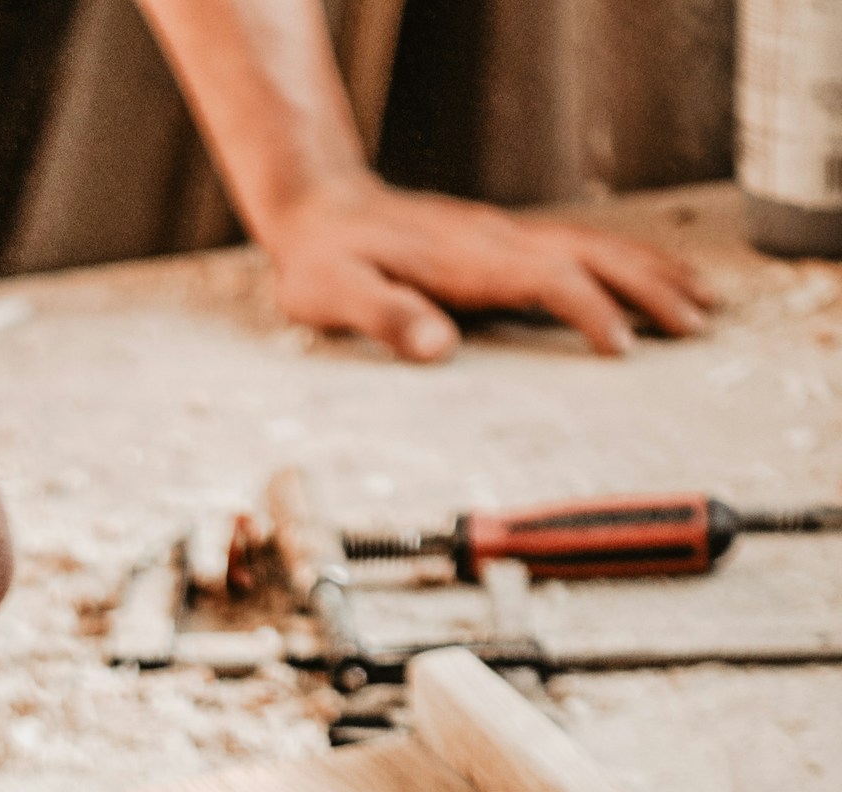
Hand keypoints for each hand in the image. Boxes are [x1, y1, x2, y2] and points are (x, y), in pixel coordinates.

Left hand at [263, 177, 710, 362]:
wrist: (321, 211)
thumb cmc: (325, 260)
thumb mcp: (336, 294)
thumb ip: (385, 317)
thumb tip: (437, 349)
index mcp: (466, 259)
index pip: (548, 280)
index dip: (590, 311)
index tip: (622, 347)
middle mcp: (496, 241)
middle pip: (592, 256)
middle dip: (649, 286)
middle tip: (698, 321)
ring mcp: (505, 237)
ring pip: (595, 246)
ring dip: (651, 271)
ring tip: (700, 301)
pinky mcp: (504, 241)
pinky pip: (579, 248)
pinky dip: (623, 262)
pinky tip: (648, 278)